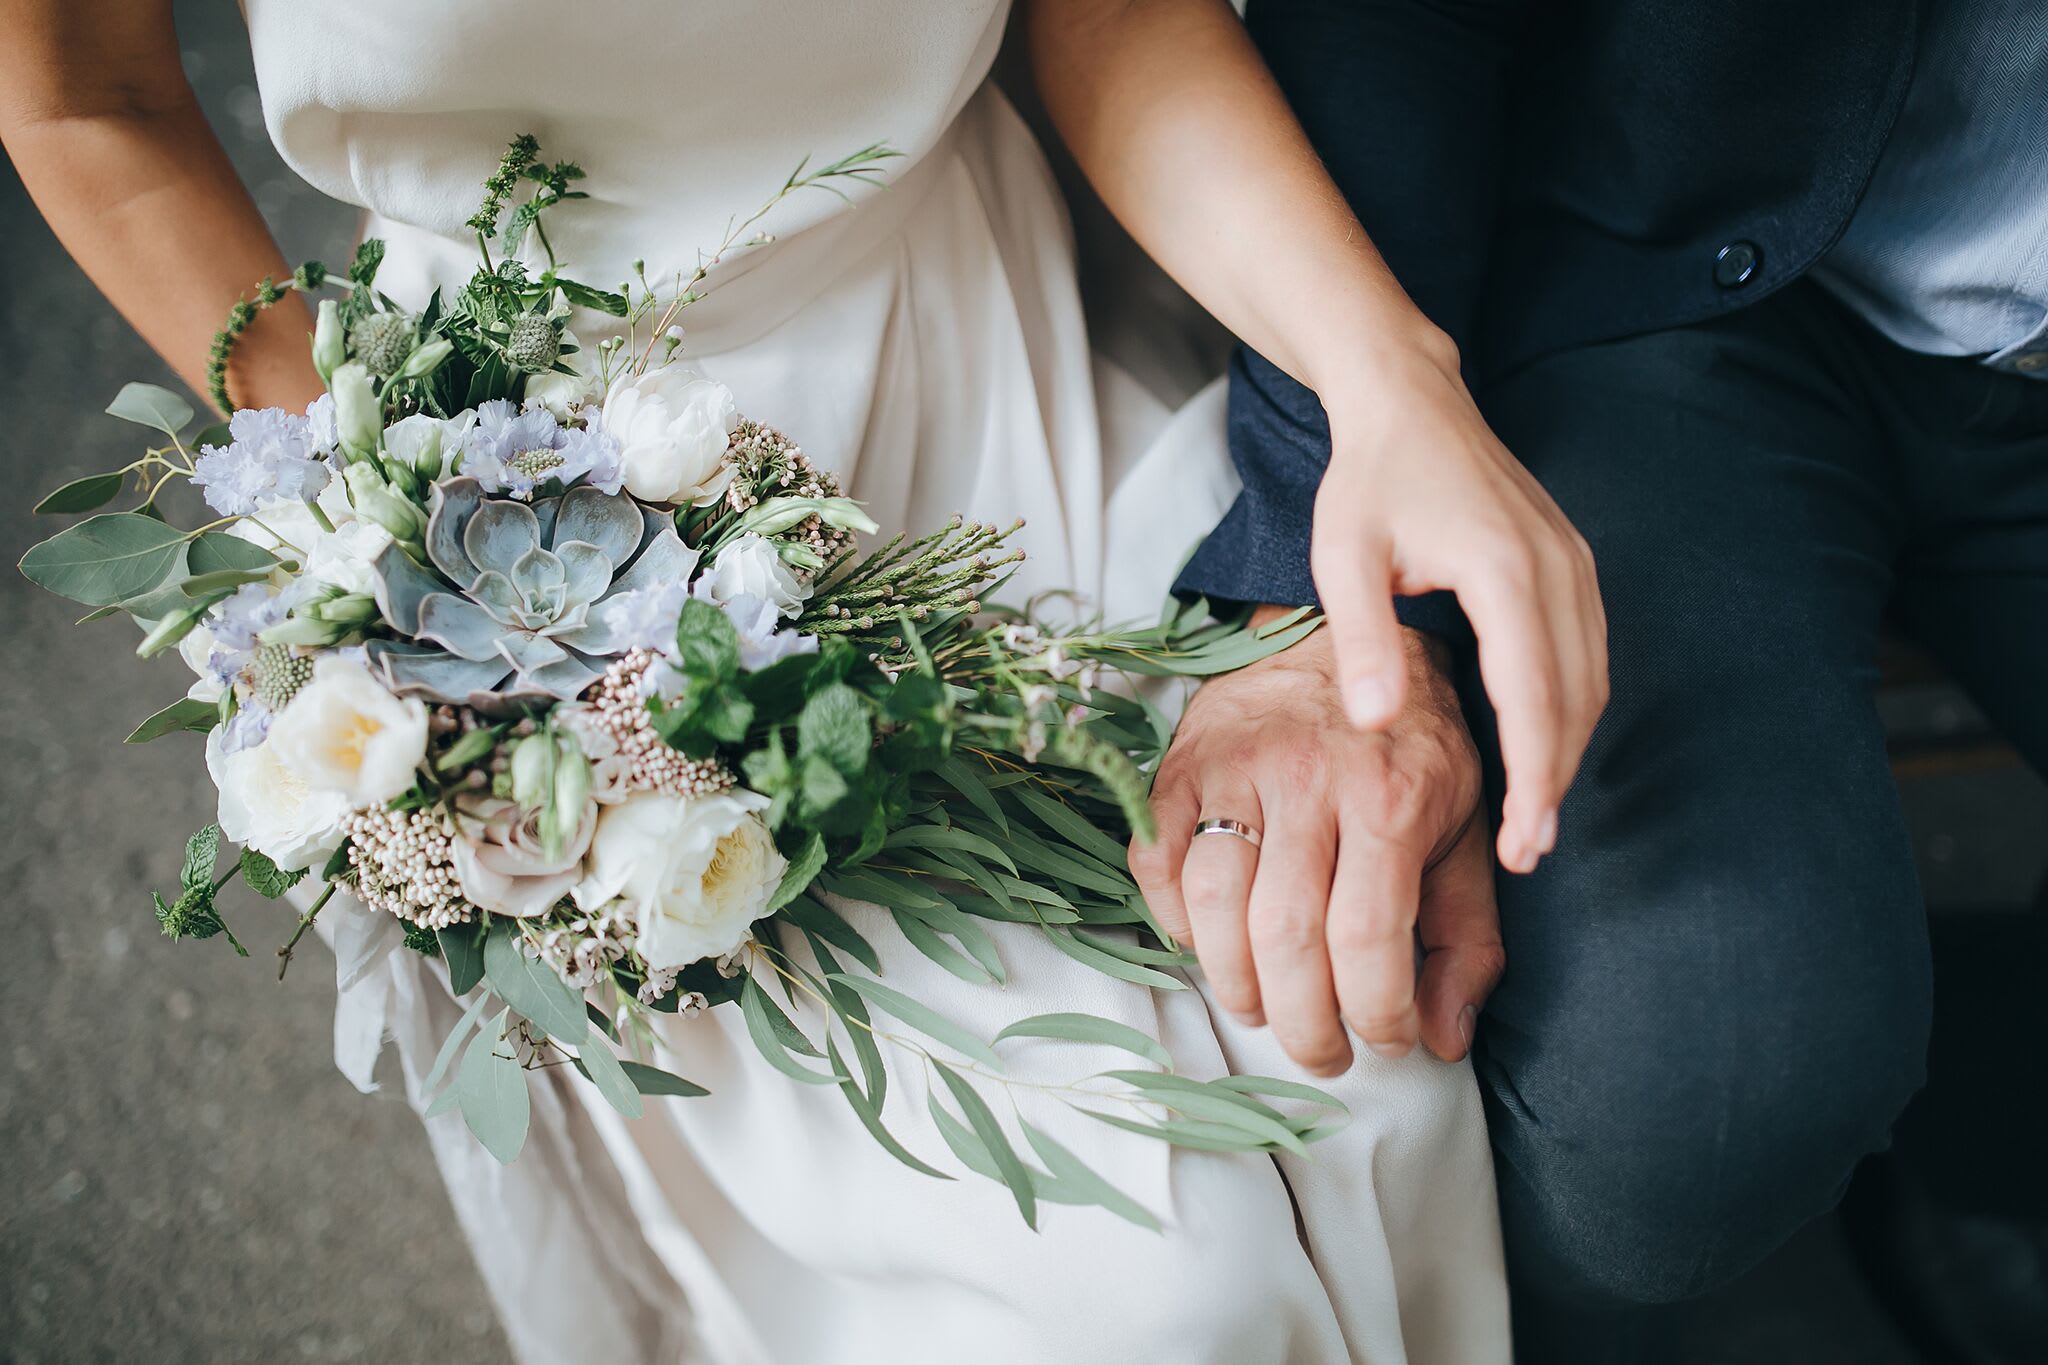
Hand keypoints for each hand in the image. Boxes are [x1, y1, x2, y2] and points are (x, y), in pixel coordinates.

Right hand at [1131, 621, 1504, 1071]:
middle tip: (1321, 1052)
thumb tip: (1446, 1037)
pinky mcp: (1180, 763)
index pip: (1369, 940)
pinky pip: (1155, 863)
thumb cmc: (1410, 745)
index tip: (1388, 1040)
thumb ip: (1465, 935)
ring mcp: (1234, 768)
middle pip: (1286, 939)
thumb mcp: (1465, 828)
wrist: (1346, 633)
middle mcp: (1308, 779)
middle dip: (1303, 1024)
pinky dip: (1173, 921)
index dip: (1376, 1015)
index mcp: (1390, 796)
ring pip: (1213, 907)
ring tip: (1263, 1006)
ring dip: (1235, 984)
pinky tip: (1209, 942)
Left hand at [1313, 337, 1605, 873]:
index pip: (1533, 694)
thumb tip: (1375, 723)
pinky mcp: (1572, 563)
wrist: (1411, 401)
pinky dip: (1572, 709)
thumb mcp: (1342, 556)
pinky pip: (1588, 652)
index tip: (1523, 840)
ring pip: (1592, 679)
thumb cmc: (1368, 479)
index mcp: (1503, 567)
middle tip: (1527, 851)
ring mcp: (1574, 562)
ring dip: (1569, 750)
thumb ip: (1362, 638)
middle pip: (1575, 698)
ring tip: (1536, 818)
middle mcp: (1556, 566)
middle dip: (1556, 780)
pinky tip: (1543, 747)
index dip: (1534, 775)